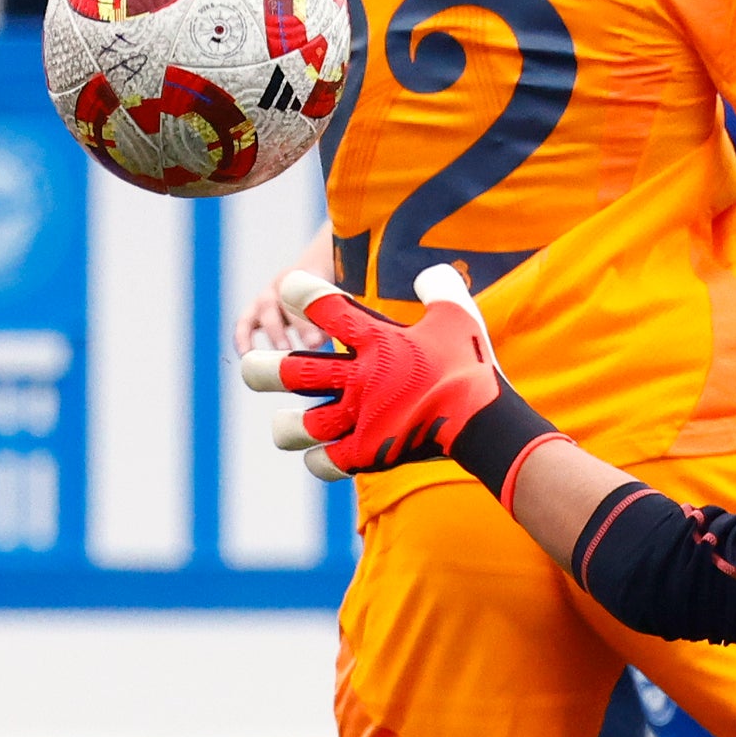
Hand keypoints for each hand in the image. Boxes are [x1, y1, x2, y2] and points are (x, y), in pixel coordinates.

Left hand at [242, 263, 507, 478]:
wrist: (483, 419)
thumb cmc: (470, 362)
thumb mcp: (458, 312)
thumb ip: (438, 285)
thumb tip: (428, 274)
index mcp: (377, 339)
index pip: (324, 306)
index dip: (299, 292)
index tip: (288, 287)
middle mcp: (360, 378)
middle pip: (294, 372)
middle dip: (264, 369)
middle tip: (252, 367)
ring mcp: (362, 418)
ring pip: (301, 427)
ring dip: (287, 427)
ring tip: (282, 424)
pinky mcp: (368, 452)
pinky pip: (327, 462)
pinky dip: (319, 459)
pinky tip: (319, 454)